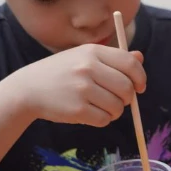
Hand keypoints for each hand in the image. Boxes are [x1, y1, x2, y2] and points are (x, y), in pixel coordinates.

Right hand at [15, 44, 145, 126]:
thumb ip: (113, 58)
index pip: (129, 63)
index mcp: (93, 51)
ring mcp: (83, 89)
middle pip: (126, 87)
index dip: (140, 77)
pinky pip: (104, 120)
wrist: (30, 87)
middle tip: (118, 99)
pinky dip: (103, 119)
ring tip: (101, 105)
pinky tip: (90, 112)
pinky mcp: (78, 109)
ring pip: (117, 106)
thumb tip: (140, 57)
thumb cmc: (61, 71)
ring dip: (115, 111)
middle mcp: (88, 67)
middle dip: (128, 97)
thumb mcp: (84, 56)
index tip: (140, 86)